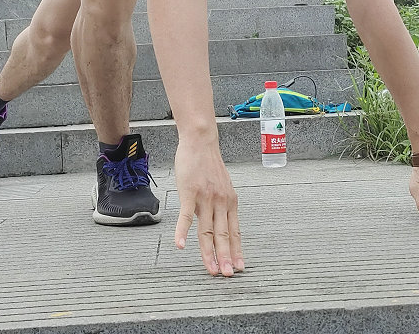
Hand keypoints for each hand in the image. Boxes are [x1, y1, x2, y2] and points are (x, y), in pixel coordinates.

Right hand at [173, 138, 244, 276]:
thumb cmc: (208, 163)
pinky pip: (186, 217)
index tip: (238, 267)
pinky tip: (180, 245)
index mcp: (230, 201)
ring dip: (209, 253)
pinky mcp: (190, 193)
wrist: (200, 142)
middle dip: (226, 258)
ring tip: (210, 269)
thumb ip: (221, 204)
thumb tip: (221, 221)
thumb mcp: (222, 185)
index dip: (236, 251)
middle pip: (223, 235)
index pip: (234, 232)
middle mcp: (221, 202)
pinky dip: (182, 232)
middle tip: (227, 275)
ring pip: (207, 231)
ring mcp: (205, 198)